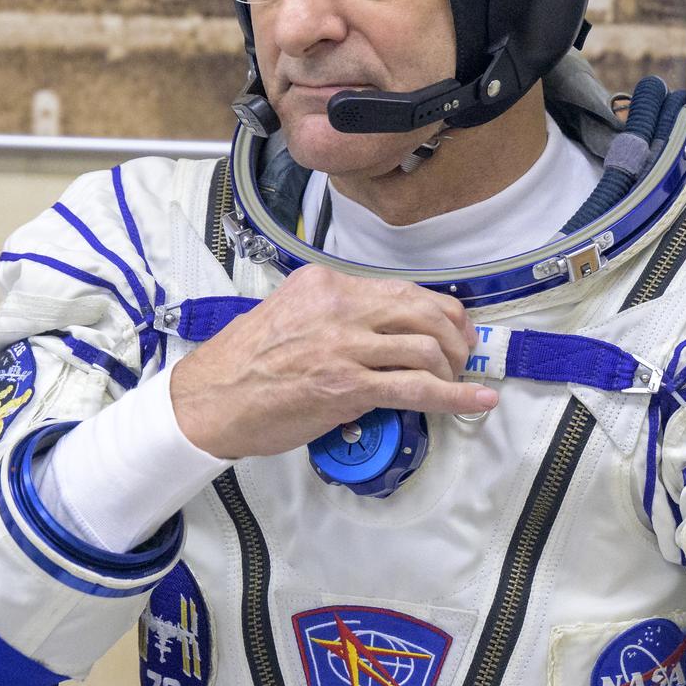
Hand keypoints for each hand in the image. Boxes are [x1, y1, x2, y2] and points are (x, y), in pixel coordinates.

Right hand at [170, 264, 498, 459]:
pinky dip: (456, 396)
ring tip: (456, 383)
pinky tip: (475, 401)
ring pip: (427, 346)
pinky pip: (417, 388)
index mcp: (325, 284)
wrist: (211, 399)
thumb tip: (385, 338)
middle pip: (425, 310)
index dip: (440, 312)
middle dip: (457, 335)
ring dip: (454, 369)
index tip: (452, 328)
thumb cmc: (244, 364)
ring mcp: (344, 344)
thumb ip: (338, 319)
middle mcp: (339, 306)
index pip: (402, 289)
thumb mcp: (291, 316)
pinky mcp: (348, 385)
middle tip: (463, 356)